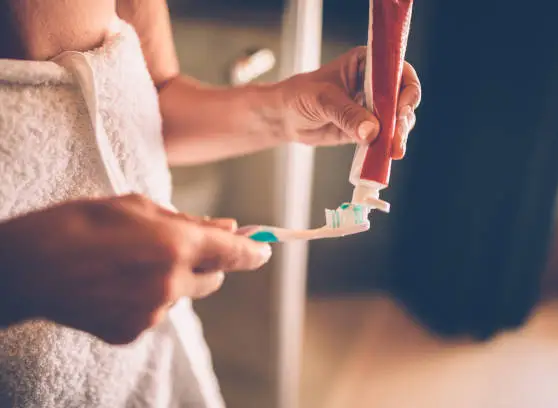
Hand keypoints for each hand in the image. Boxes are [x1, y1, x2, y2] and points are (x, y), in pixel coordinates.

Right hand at [0, 194, 270, 344]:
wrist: (27, 267)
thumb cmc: (81, 224)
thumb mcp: (136, 206)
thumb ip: (187, 220)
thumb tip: (227, 226)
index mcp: (177, 244)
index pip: (234, 253)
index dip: (253, 252)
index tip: (263, 251)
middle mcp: (172, 283)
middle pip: (214, 279)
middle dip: (207, 263)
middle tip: (177, 248)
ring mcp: (153, 312)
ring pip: (182, 295)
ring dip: (171, 280)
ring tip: (129, 264)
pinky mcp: (133, 331)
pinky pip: (155, 312)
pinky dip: (146, 299)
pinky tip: (115, 285)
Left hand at [278, 46, 420, 158]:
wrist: (285, 117)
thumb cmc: (300, 96)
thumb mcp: (322, 100)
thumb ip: (347, 114)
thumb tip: (372, 132)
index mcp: (366, 63)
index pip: (397, 71)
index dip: (405, 89)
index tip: (401, 109)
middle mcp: (375, 83)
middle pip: (403, 98)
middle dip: (403, 118)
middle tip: (397, 135)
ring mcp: (373, 106)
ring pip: (398, 120)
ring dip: (399, 135)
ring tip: (394, 150)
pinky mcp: (368, 127)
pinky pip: (385, 136)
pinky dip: (388, 146)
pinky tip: (387, 155)